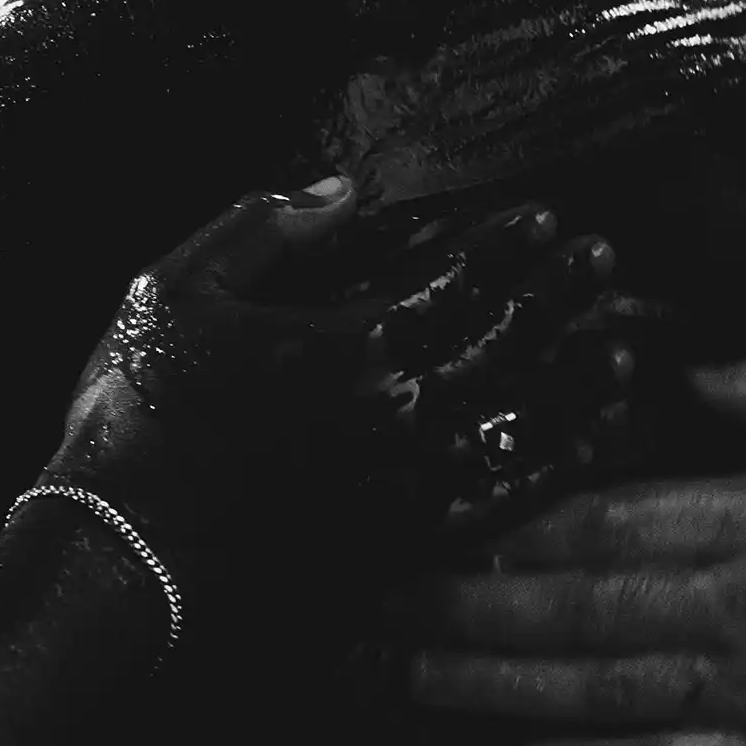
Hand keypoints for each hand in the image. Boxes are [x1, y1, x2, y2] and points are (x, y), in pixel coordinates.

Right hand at [42, 183, 612, 585]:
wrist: (124, 554)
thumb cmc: (139, 414)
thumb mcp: (173, 289)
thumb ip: (261, 229)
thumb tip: (341, 190)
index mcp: (351, 340)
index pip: (459, 279)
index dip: (510, 245)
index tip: (551, 218)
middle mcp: (399, 410)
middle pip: (510, 341)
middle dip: (563, 295)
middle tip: (606, 263)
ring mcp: (409, 481)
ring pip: (524, 420)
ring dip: (578, 380)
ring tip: (620, 350)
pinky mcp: (402, 540)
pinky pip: (503, 502)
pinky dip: (555, 472)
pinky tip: (586, 452)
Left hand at [391, 349, 745, 745]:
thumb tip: (696, 365)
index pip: (619, 522)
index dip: (527, 528)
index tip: (451, 526)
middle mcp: (743, 607)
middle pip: (590, 607)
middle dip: (481, 606)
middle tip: (396, 605)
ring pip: (609, 687)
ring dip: (506, 685)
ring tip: (424, 676)